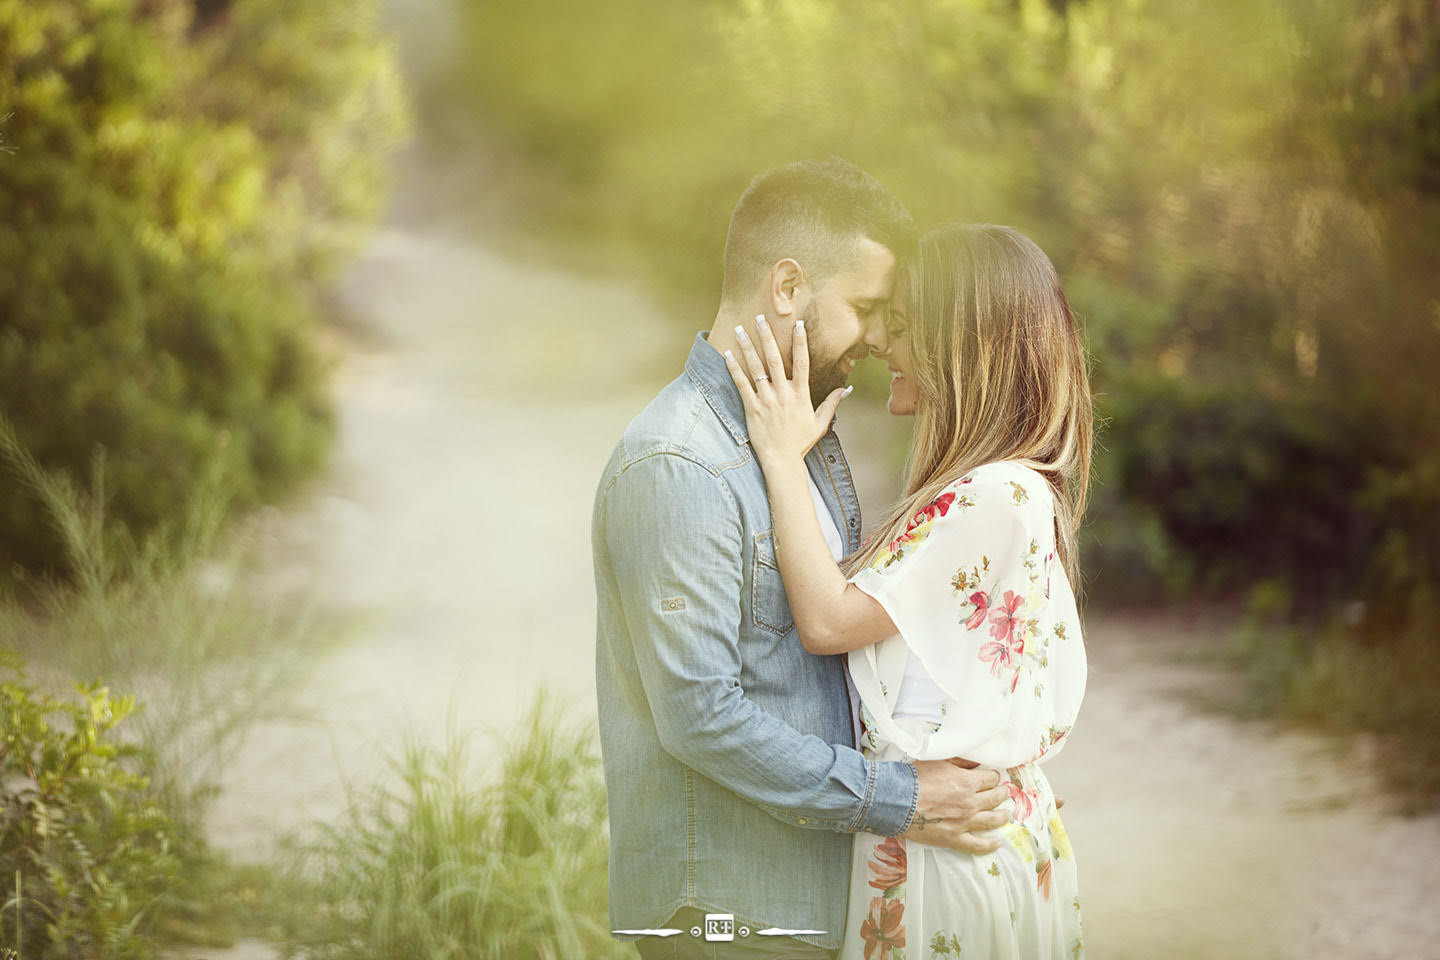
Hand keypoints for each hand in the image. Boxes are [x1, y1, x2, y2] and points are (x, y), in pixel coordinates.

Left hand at [723, 314, 851, 467]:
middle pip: (775, 360)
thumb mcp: (820, 423)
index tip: (798, 325)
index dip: (801, 343)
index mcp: (801, 395)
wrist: (782, 461)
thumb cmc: (800, 443)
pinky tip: (727, 355)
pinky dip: (734, 369)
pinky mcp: (751, 409)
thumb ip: (832, 403)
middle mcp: (783, 394)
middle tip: (760, 318)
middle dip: (767, 337)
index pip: (803, 363)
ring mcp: (766, 401)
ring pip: (756, 368)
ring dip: (747, 347)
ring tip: (739, 329)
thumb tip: (846, 388)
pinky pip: (741, 385)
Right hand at [901, 759, 1011, 853]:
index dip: (993, 777)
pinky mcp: (954, 838)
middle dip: (1001, 793)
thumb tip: (977, 762)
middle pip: (995, 798)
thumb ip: (961, 761)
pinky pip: (978, 845)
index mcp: (967, 782)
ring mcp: (964, 822)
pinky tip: (998, 842)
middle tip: (1004, 793)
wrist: (896, 801)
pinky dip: (990, 844)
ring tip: (1007, 815)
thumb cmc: (914, 778)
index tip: (993, 777)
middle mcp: (970, 803)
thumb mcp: (939, 761)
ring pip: (992, 820)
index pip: (991, 778)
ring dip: (1002, 816)